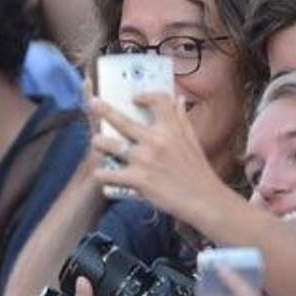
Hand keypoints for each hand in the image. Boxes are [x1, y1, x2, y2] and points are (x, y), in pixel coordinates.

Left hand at [89, 92, 223, 218]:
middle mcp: (155, 140)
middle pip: (122, 120)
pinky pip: (110, 174)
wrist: (203, 200)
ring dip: (99, 143)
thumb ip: (182, 118)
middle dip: (103, 110)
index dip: (145, 95)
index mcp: (171, 128)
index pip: (158, 100)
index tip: (135, 98)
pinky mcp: (138, 179)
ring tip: (96, 142)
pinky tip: (100, 174)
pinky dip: (102, 175)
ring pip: (109, 145)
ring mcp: (144, 160)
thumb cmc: (198, 170)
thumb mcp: (193, 140)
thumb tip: (179, 98)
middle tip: (92, 103)